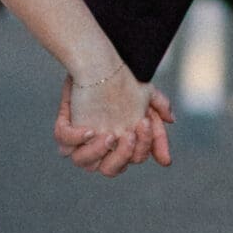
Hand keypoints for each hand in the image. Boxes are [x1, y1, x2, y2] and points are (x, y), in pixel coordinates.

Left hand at [55, 66, 172, 176]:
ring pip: (83, 162)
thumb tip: (167, 150)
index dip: (141, 146)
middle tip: (129, 133)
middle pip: (110, 169)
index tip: (144, 122)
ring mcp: (80, 140)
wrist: (100, 63)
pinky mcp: (65, 128)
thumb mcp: (147, 97)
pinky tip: (90, 130)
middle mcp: (100, 148)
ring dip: (97, 152)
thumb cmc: (124, 83)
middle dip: (122, 154)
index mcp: (121, 147)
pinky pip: (64, 144)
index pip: (134, 159)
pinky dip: (76, 139)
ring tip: (109, 135)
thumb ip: (159, 117)